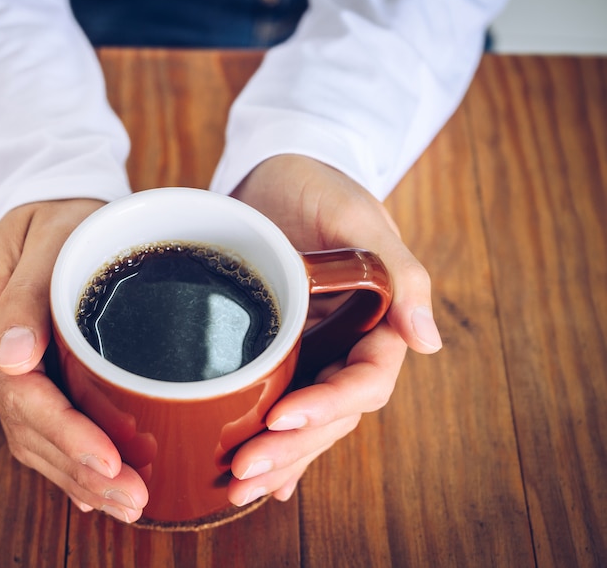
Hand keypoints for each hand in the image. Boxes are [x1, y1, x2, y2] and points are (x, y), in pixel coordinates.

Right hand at [0, 199, 147, 522]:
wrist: (56, 198)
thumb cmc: (65, 210)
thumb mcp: (52, 232)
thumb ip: (27, 293)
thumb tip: (14, 359)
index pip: (21, 389)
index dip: (66, 433)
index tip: (111, 462)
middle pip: (26, 423)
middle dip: (79, 468)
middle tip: (132, 499)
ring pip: (30, 433)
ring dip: (76, 475)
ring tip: (124, 502)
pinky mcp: (20, 366)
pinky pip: (36, 421)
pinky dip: (66, 459)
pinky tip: (92, 488)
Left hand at [225, 155, 442, 505]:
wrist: (278, 176)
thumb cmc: (321, 187)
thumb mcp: (358, 216)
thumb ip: (399, 273)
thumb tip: (428, 342)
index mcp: (379, 322)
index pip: (365, 380)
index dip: (327, 405)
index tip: (281, 419)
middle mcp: (349, 346)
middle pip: (332, 414)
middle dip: (293, 447)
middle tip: (245, 470)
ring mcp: (316, 354)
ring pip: (306, 421)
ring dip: (279, 458)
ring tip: (237, 488)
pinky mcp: (282, 354)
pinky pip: (282, 405)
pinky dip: (275, 444)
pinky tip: (258, 480)